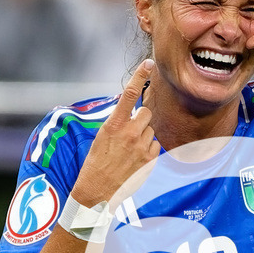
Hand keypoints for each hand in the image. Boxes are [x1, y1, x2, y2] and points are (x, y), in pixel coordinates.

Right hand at [72, 58, 160, 205]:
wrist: (98, 189)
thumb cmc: (97, 161)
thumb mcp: (102, 136)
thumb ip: (119, 122)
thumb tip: (134, 112)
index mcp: (113, 124)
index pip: (129, 94)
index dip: (140, 76)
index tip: (148, 63)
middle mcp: (129, 132)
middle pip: (146, 113)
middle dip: (140, 119)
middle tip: (129, 133)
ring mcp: (141, 146)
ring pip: (151, 130)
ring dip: (143, 135)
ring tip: (129, 149)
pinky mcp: (149, 159)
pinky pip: (155, 144)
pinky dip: (148, 149)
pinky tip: (136, 158)